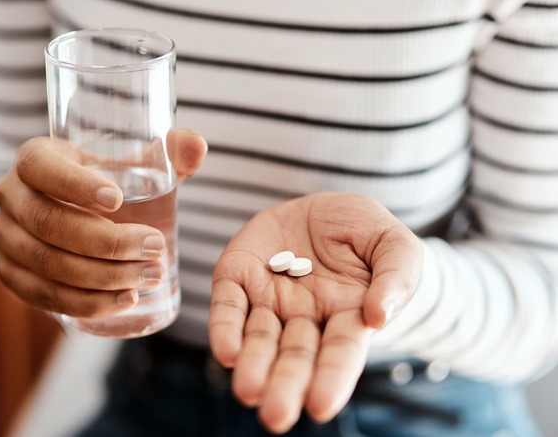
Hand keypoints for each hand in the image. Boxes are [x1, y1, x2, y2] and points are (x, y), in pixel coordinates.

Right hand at [0, 130, 205, 316]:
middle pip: (48, 223)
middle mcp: (10, 196)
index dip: (75, 185)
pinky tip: (123, 300)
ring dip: (102, 277)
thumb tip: (197, 146)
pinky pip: (42, 296)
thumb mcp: (133, 163)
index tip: (118, 200)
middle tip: (154, 248)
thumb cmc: (108, 183)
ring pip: (48, 264)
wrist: (76, 214)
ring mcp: (5, 238)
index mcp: (33, 158)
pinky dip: (84, 302)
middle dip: (106, 242)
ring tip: (149, 276)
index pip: (41, 167)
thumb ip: (169, 152)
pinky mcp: (11, 274)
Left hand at [209, 192, 421, 433]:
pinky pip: (228, 305)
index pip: (340, 353)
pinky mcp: (237, 276)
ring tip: (248, 390)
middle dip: (285, 385)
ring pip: (259, 338)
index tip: (320, 406)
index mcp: (348, 315)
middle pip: (295, 356)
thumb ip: (396, 277)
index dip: (331, 378)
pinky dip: (225, 328)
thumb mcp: (395, 245)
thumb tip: (378, 316)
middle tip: (275, 416)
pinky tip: (226, 352)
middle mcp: (305, 316)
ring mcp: (269, 299)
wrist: (323, 206)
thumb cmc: (366, 232)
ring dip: (253, 365)